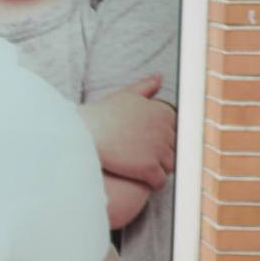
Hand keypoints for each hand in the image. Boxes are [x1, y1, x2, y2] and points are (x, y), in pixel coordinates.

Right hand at [78, 74, 175, 189]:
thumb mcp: (125, 95)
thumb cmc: (101, 114)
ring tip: (145, 169)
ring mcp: (158, 150)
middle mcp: (165, 131)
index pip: (175, 129)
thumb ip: (145, 87)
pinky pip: (160, 181)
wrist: (83, 133)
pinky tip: (144, 181)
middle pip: (175, 148)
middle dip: (164, 154)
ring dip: (161, 168)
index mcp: (163, 112)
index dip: (162, 137)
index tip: (148, 142)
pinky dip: (154, 183)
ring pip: (171, 165)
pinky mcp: (149, 168)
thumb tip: (158, 78)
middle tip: (145, 157)